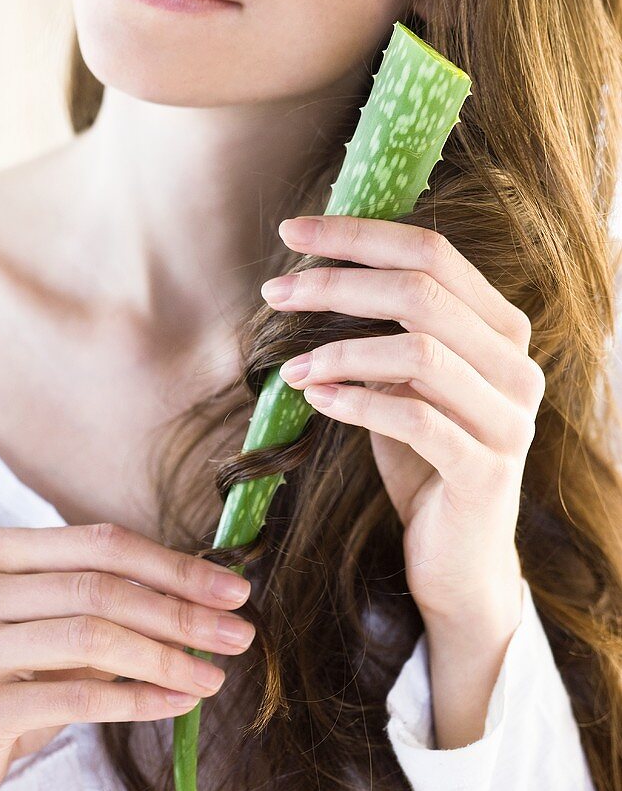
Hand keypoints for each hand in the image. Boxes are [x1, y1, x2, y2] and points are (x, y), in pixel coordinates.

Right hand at [0, 523, 253, 790]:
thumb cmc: (13, 665)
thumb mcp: (55, 618)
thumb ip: (114, 597)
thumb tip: (210, 596)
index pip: (101, 544)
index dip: (173, 565)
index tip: (233, 588)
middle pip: (101, 589)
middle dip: (180, 612)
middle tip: (237, 633)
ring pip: (92, 640)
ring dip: (166, 658)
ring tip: (213, 676)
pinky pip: (77, 698)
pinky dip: (137, 700)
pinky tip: (176, 703)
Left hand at [263, 215, 544, 629]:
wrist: (460, 559)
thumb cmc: (423, 458)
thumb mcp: (405, 383)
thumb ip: (385, 328)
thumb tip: (311, 269)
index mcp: (499, 328)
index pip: (432, 253)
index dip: (359, 235)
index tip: (293, 231)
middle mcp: (515, 365)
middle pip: (422, 293)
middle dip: (336, 284)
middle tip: (274, 292)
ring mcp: (509, 419)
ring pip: (420, 353)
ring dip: (339, 350)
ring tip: (290, 367)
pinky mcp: (486, 471)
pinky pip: (416, 420)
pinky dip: (357, 402)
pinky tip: (317, 399)